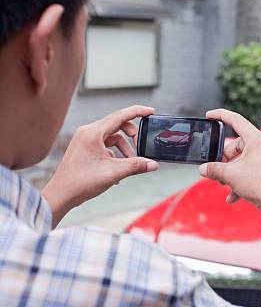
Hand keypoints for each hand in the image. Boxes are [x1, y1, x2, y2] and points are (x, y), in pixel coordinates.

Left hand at [42, 105, 158, 226]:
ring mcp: (85, 140)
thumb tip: (153, 164)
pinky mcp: (84, 148)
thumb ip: (135, 166)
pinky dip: (115, 154)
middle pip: (117, 125)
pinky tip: (118, 169)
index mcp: (93, 133)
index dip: (138, 112)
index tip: (151, 112)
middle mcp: (88, 132)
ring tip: (129, 163)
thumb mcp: (113, 173)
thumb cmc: (81, 182)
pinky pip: (105, 145)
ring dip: (124, 148)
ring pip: (112, 137)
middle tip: (141, 148)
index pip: (120, 116)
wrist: (61, 195)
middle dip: (132, 136)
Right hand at [199, 109, 260, 215]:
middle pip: (237, 145)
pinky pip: (251, 171)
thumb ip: (213, 169)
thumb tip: (203, 169)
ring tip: (225, 185)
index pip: (236, 120)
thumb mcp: (230, 175)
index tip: (209, 115)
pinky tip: (233, 196)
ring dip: (231, 173)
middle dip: (224, 159)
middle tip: (216, 170)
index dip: (220, 115)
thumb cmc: (260, 185)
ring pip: (243, 160)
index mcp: (257, 139)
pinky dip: (241, 181)